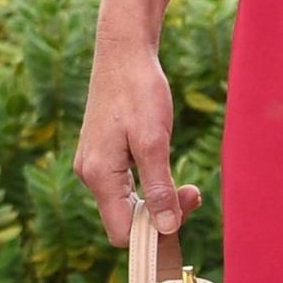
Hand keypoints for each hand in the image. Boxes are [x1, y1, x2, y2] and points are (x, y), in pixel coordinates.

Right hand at [75, 31, 201, 243]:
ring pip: (126, 204)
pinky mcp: (101, 153)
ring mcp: (93, 163)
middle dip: (161, 215)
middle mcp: (89, 174)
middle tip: (193, 191)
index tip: (184, 204)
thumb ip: (158, 188)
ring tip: (185, 183)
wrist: (124, 50)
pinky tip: (164, 168)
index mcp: (98, 174)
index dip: (156, 232)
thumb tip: (166, 229)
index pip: (123, 232)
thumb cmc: (139, 90)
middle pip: (125, 220)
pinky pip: (124, 186)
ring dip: (157, 200)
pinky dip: (148, 186)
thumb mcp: (154, 140)